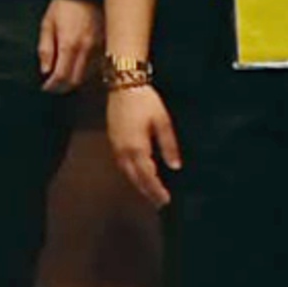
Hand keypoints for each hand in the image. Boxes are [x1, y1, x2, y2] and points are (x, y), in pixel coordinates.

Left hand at [36, 0, 99, 93]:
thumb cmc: (64, 4)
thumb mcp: (48, 23)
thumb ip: (45, 48)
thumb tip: (45, 70)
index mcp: (69, 43)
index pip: (61, 76)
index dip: (52, 86)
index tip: (45, 87)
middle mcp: (86, 49)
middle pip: (75, 80)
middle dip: (62, 87)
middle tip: (53, 87)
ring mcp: (99, 48)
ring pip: (87, 76)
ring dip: (74, 81)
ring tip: (64, 78)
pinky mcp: (107, 45)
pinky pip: (97, 67)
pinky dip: (86, 72)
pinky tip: (77, 68)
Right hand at [106, 84, 181, 207]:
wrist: (123, 84)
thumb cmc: (145, 101)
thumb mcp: (162, 122)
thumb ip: (169, 145)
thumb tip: (175, 166)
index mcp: (137, 148)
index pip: (147, 177)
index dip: (156, 190)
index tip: (165, 200)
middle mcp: (124, 151)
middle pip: (135, 179)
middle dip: (147, 192)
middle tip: (159, 202)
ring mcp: (116, 146)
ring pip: (126, 173)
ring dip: (138, 184)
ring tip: (150, 192)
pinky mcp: (113, 140)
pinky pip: (121, 164)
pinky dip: (130, 174)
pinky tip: (137, 174)